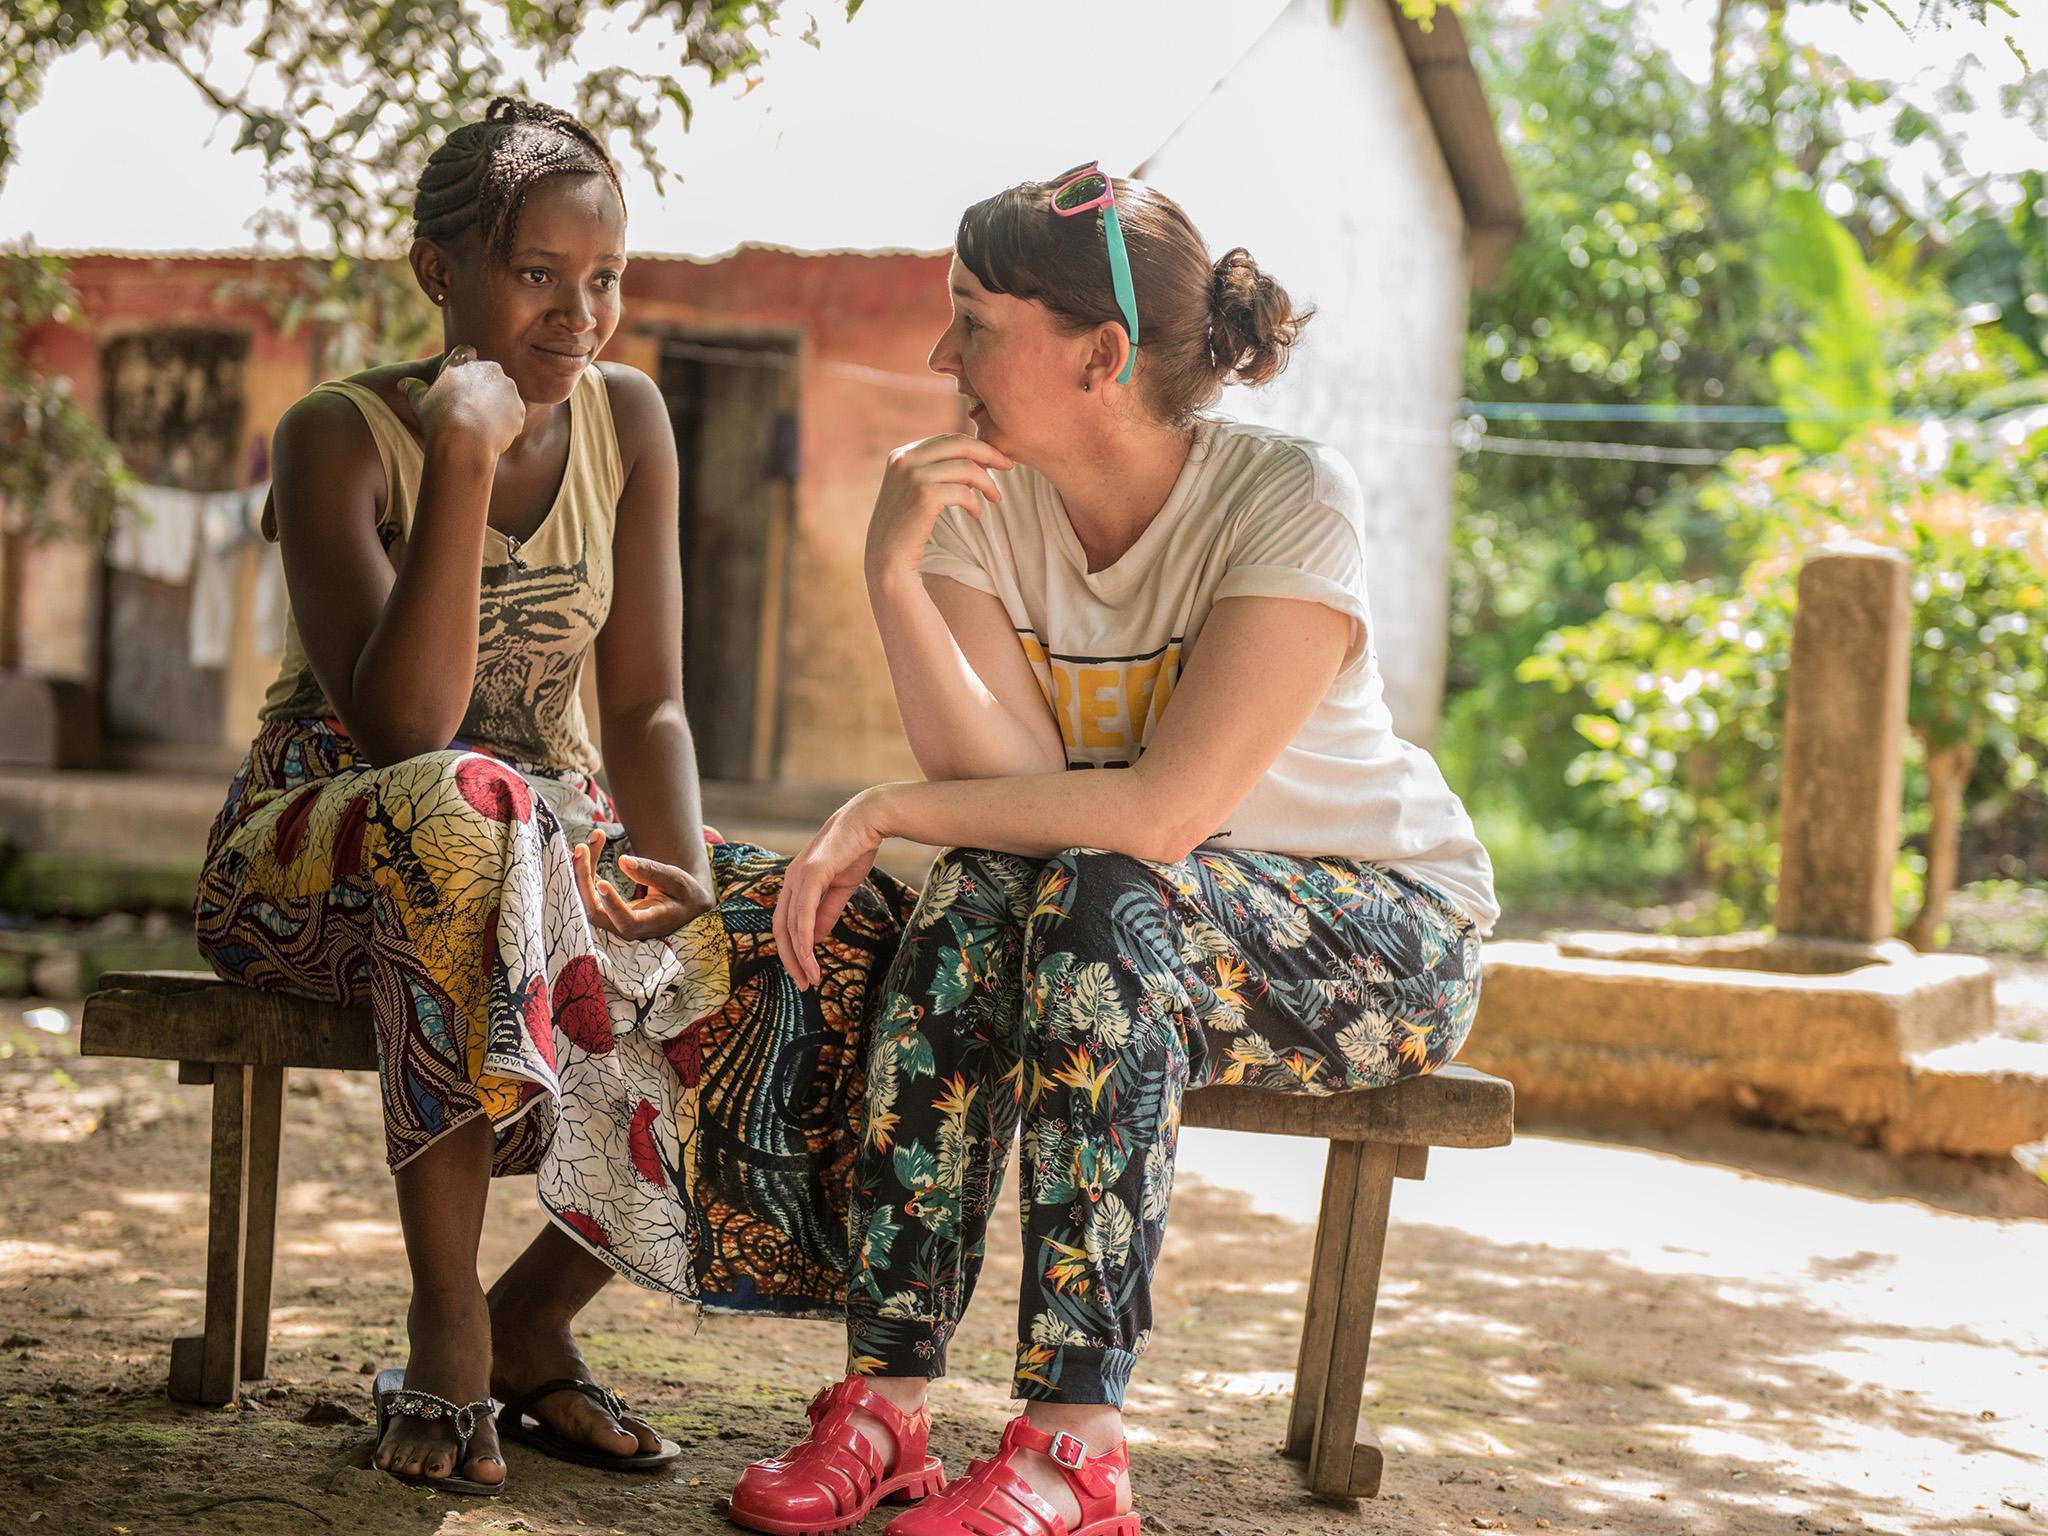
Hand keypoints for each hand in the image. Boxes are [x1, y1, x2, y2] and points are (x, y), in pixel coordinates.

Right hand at [397, 344, 526, 458]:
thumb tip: (402, 383)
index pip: (465, 353)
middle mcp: (489, 369)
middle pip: (488, 373)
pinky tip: (493, 433)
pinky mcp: (519, 407)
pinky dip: (506, 421)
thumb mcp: (420, 402)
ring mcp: (507, 388)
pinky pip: (513, 412)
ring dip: (496, 403)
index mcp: (463, 363)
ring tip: (482, 423)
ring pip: (503, 393)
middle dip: (482, 385)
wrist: (464, 442)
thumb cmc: (438, 420)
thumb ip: (413, 388)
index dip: (462, 366)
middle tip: (471, 406)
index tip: (458, 382)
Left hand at [572, 828, 715, 940]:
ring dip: (581, 871)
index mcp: (650, 923)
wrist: (683, 904)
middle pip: (595, 912)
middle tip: (582, 848)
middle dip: (584, 879)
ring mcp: (613, 920)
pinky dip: (586, 870)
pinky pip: (588, 893)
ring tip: (585, 845)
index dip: (612, 905)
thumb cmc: (683, 893)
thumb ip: (651, 872)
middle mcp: (627, 927)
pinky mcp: (606, 910)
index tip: (602, 882)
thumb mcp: (676, 880)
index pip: (627, 921)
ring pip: (586, 901)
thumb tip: (623, 861)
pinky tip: (589, 848)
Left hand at [772, 792, 885, 989]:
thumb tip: (814, 940)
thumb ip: (826, 912)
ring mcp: (798, 876)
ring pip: (790, 924)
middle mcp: (790, 881)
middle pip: (780, 929)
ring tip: (810, 977)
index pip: (786, 924)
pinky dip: (803, 935)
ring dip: (799, 955)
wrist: (869, 820)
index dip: (792, 951)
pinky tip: (809, 953)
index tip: (805, 973)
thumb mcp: (841, 888)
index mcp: (796, 884)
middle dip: (790, 960)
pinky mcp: (810, 873)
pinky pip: (802, 911)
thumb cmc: (855, 849)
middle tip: (803, 984)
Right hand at [864, 434, 1013, 583]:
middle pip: (960, 444)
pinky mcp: (924, 496)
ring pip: (966, 468)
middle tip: (1008, 466)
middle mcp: (905, 459)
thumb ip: (932, 469)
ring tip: (995, 497)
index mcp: (902, 454)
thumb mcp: (913, 488)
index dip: (976, 447)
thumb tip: (974, 455)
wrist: (887, 557)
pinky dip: (976, 503)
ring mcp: (913, 476)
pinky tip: (976, 514)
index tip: (995, 460)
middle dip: (990, 453)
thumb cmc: (906, 526)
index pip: (948, 439)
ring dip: (987, 483)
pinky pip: (964, 492)